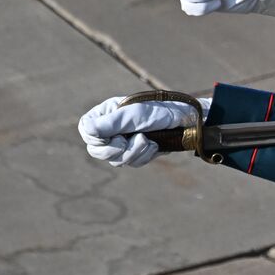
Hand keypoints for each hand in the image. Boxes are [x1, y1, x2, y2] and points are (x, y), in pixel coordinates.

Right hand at [78, 95, 210, 167]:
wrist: (186, 120)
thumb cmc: (161, 112)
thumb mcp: (134, 115)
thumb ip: (111, 123)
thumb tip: (88, 130)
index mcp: (107, 113)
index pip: (87, 131)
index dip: (98, 140)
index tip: (117, 138)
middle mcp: (112, 127)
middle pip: (99, 150)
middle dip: (120, 150)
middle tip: (139, 139)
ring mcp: (123, 140)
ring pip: (116, 160)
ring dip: (135, 153)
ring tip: (149, 141)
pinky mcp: (136, 150)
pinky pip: (132, 163)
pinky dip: (144, 157)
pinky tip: (154, 146)